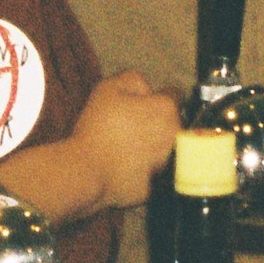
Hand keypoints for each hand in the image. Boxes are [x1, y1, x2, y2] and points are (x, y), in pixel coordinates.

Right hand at [69, 72, 181, 212]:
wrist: (88, 170)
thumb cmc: (99, 127)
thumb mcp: (110, 87)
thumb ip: (133, 79)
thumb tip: (146, 88)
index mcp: (167, 108)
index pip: (174, 94)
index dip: (156, 95)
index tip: (141, 103)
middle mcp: (175, 135)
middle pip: (171, 121)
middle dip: (156, 120)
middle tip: (129, 124)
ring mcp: (170, 161)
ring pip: (164, 146)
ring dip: (152, 143)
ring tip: (125, 146)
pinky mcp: (159, 183)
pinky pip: (154, 169)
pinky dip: (144, 166)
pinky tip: (125, 164)